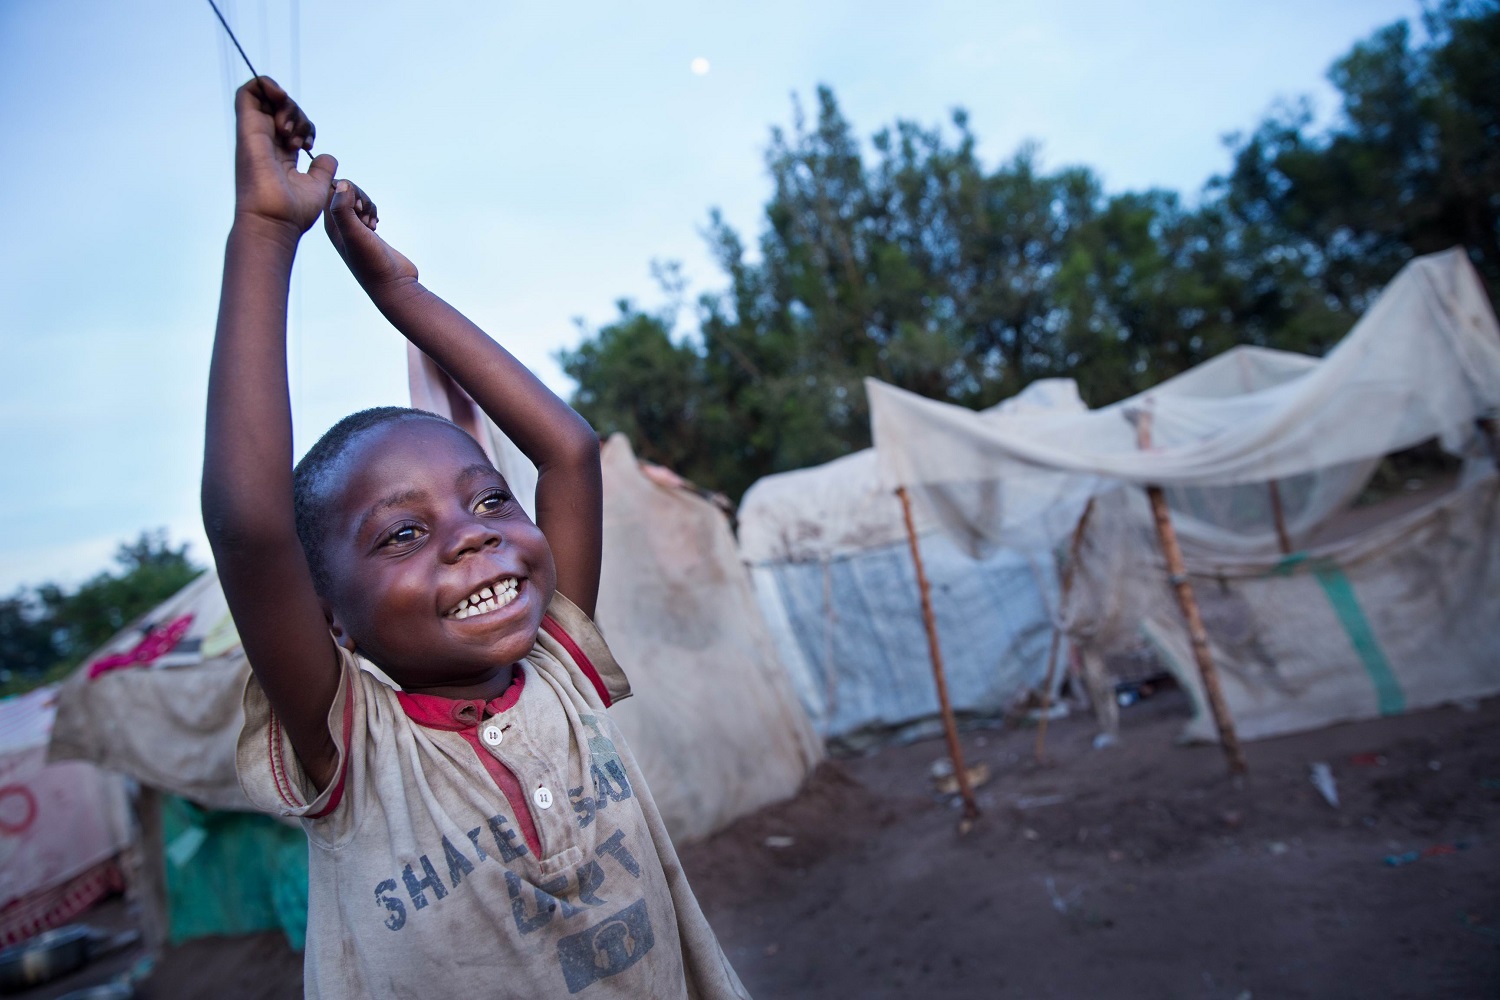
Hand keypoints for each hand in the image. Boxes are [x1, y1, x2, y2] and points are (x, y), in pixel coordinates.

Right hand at [233, 77, 337, 234]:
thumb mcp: (316, 186)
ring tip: (293, 133)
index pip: (286, 124)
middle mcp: (263, 143)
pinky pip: (248, 92)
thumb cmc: (292, 212)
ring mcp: (253, 135)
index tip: (309, 144)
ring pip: (266, 97)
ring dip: (287, 105)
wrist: (274, 222)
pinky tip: (282, 104)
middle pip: (278, 108)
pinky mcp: (247, 129)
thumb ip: (321, 169)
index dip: (303, 124)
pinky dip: (267, 86)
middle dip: (297, 113)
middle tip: (303, 139)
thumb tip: (326, 156)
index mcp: (277, 155)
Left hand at [324, 180, 418, 290]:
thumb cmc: (371, 262)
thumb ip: (342, 208)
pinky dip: (373, 212)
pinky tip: (376, 226)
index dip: (345, 189)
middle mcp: (339, 226)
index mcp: (330, 225)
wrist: (392, 284)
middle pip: (345, 192)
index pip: (330, 191)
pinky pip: (366, 210)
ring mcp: (353, 229)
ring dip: (368, 205)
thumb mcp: (353, 234)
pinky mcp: (367, 232)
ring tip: (371, 224)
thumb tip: (342, 183)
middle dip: (359, 196)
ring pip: (357, 200)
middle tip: (364, 215)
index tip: (356, 206)